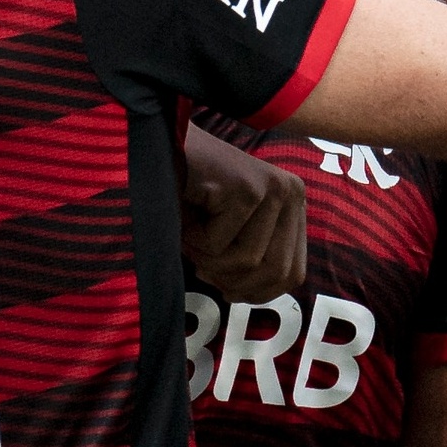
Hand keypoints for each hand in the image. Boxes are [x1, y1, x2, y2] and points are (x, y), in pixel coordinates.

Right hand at [182, 124, 307, 301]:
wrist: (152, 150)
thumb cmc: (187, 195)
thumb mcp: (229, 232)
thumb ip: (250, 260)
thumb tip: (253, 296)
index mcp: (295, 204)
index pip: (294, 273)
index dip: (258, 292)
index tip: (227, 290)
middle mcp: (292, 192)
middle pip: (275, 272)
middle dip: (231, 281)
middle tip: (201, 266)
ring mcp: (272, 187)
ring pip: (247, 262)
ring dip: (207, 258)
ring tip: (191, 232)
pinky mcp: (245, 188)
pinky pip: (219, 245)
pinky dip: (192, 240)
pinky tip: (185, 211)